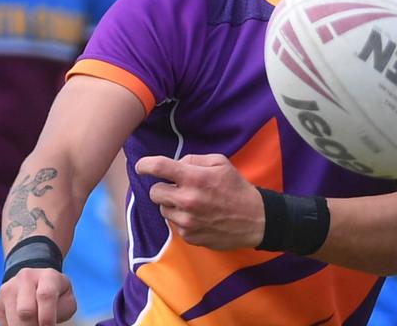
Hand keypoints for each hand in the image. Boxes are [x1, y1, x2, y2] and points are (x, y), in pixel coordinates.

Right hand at [0, 268, 75, 325]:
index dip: (47, 316)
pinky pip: (3, 324)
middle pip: (25, 311)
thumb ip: (61, 310)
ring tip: (34, 325)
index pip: (45, 295)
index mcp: (47, 275)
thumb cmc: (56, 296)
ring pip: (13, 320)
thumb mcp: (67, 300)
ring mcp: (7, 289)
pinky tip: (22, 322)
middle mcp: (25, 278)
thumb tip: (45, 323)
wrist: (35, 284)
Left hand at [134, 153, 263, 249]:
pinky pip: (174, 224)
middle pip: (154, 192)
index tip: (141, 166)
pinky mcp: (189, 236)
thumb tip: (174, 165)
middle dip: (163, 188)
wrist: (254, 220)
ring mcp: (187, 221)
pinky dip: (182, 219)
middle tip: (177, 187)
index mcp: (194, 178)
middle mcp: (187, 200)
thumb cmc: (237, 188)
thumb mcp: (220, 163)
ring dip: (172, 204)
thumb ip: (194, 160)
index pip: (158, 167)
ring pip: (163, 209)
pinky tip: (199, 216)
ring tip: (193, 203)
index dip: (145, 165)